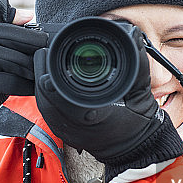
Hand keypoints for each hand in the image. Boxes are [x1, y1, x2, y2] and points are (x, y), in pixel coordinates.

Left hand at [33, 25, 182, 182]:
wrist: (135, 149)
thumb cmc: (138, 122)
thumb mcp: (141, 90)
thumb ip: (138, 62)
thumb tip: (133, 34)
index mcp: (90, 114)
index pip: (58, 91)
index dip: (49, 72)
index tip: (47, 54)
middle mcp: (72, 124)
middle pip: (44, 93)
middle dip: (44, 70)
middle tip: (47, 51)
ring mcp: (65, 130)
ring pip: (42, 101)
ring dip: (43, 80)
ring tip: (46, 60)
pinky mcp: (61, 132)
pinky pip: (46, 109)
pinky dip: (46, 92)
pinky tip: (50, 79)